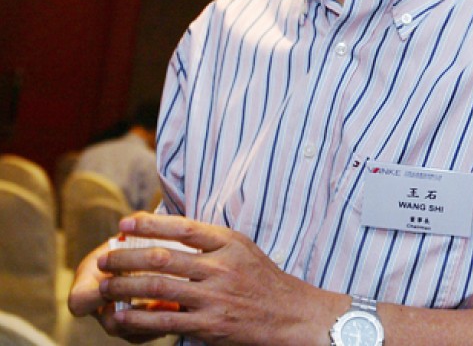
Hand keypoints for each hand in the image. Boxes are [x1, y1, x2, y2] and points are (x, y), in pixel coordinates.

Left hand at [86, 212, 343, 344]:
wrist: (292, 315)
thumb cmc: (265, 281)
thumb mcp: (244, 250)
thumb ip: (212, 242)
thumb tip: (172, 231)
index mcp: (229, 243)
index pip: (183, 227)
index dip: (150, 223)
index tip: (125, 224)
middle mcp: (220, 267)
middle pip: (162, 257)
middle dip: (126, 257)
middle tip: (104, 258)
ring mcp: (214, 297)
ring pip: (157, 288)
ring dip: (124, 286)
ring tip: (104, 286)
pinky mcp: (210, 324)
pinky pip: (164, 320)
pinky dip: (137, 318)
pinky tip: (121, 316)